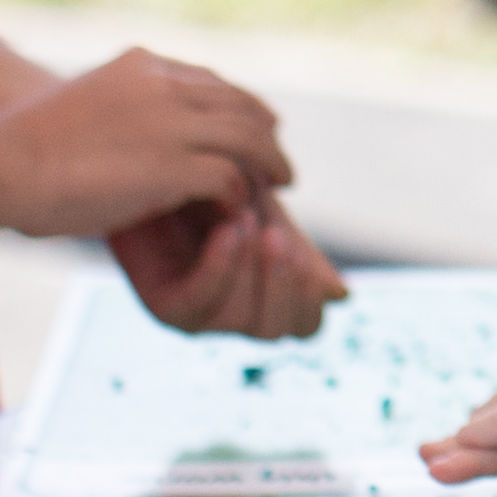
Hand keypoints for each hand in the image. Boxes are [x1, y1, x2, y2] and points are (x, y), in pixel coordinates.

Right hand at [0, 52, 294, 240]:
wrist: (0, 163)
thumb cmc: (23, 146)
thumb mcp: (82, 104)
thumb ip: (118, 107)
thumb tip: (129, 133)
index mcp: (141, 66)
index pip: (212, 81)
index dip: (240, 105)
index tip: (255, 124)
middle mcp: (164, 86)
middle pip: (240, 103)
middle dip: (267, 131)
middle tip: (280, 159)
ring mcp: (171, 124)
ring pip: (247, 138)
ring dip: (269, 163)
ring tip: (282, 183)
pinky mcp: (173, 167)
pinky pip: (229, 178)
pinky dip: (240, 194)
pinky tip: (239, 211)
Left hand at [113, 192, 344, 339]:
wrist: (156, 166)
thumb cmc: (212, 186)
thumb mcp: (264, 209)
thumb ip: (296, 247)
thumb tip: (340, 297)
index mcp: (268, 295)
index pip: (305, 324)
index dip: (311, 299)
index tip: (306, 257)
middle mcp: (236, 313)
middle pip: (278, 330)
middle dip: (284, 286)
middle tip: (278, 239)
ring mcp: (200, 314)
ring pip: (241, 319)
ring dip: (250, 269)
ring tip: (247, 219)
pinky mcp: (164, 306)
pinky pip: (198, 305)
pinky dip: (220, 268)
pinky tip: (227, 231)